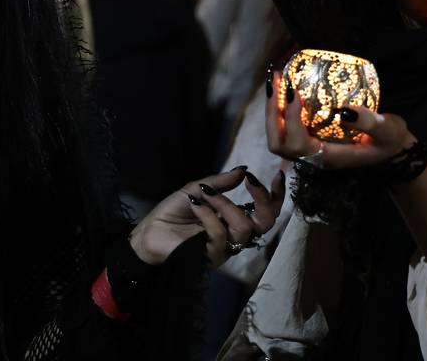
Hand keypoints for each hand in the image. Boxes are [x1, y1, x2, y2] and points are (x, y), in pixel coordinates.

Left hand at [129, 166, 285, 267]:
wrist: (149, 231)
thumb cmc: (172, 212)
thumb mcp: (197, 188)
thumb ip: (220, 182)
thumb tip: (243, 170)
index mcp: (233, 218)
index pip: (265, 212)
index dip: (276, 196)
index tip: (278, 175)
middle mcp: (234, 234)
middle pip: (266, 223)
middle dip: (263, 200)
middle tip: (250, 182)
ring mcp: (224, 247)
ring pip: (243, 228)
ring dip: (226, 204)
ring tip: (205, 193)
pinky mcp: (211, 256)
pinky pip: (219, 234)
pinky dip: (208, 214)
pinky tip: (194, 204)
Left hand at [266, 69, 416, 168]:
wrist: (390, 147)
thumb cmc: (389, 140)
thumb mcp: (388, 131)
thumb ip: (370, 123)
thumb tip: (344, 110)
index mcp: (328, 157)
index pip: (298, 145)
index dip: (290, 120)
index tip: (295, 93)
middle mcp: (313, 156)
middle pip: (278, 143)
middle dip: (272, 113)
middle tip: (277, 83)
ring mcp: (308, 148)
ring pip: (277, 135)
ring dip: (272, 109)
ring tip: (276, 81)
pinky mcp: (308, 137)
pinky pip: (284, 126)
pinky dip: (279, 107)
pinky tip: (284, 86)